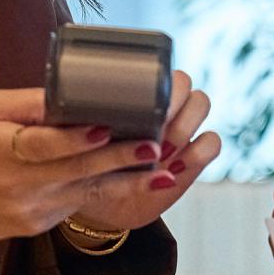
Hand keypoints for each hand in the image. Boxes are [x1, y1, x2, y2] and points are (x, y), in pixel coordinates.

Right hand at [0, 87, 162, 241]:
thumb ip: (26, 103)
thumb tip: (69, 92)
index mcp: (3, 152)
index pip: (46, 146)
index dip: (78, 139)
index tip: (106, 129)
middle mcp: (20, 187)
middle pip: (77, 172)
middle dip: (120, 159)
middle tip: (154, 146)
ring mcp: (30, 212)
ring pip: (83, 192)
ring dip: (122, 179)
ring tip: (158, 169)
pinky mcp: (35, 226)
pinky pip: (72, 204)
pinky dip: (97, 189)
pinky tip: (126, 177)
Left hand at [73, 70, 222, 232]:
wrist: (103, 205)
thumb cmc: (85, 165)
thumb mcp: (75, 140)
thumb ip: (74, 120)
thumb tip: (61, 108)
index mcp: (137, 93)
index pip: (158, 69)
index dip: (159, 86)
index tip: (142, 109)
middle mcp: (163, 104)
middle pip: (185, 82)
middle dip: (173, 106)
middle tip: (155, 131)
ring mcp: (182, 127)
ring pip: (201, 103)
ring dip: (184, 126)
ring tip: (162, 152)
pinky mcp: (193, 156)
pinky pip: (212, 142)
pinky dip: (196, 152)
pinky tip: (172, 169)